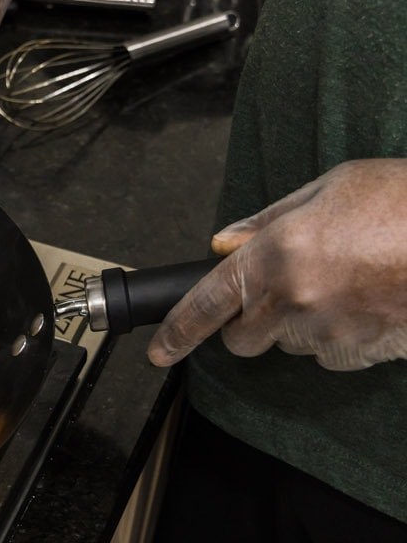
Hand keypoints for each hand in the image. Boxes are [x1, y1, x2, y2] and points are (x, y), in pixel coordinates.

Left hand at [149, 159, 406, 370]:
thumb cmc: (405, 201)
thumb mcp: (330, 187)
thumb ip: (268, 221)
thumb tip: (225, 243)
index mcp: (275, 255)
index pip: (205, 305)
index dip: (176, 332)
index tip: (160, 351)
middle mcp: (295, 300)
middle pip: (243, 339)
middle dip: (252, 321)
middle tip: (285, 288)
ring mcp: (330, 331)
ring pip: (291, 346)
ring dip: (303, 324)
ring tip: (346, 281)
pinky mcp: (363, 352)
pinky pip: (333, 354)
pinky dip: (341, 335)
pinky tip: (368, 301)